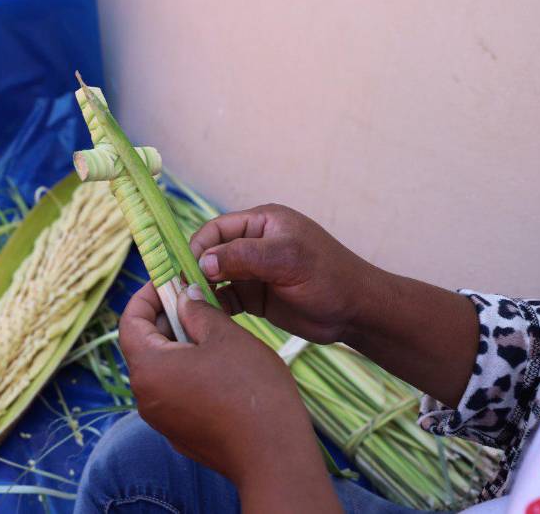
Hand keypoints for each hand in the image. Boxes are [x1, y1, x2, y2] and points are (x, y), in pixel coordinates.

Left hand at [119, 282, 340, 512]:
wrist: (273, 455)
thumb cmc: (250, 390)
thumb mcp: (224, 336)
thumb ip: (198, 311)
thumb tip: (186, 298)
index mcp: (149, 368)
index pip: (130, 320)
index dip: (148, 295)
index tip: (169, 279)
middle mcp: (145, 396)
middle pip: (145, 344)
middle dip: (168, 317)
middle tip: (198, 299)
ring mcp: (162, 418)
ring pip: (163, 368)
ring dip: (181, 344)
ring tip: (214, 329)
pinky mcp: (180, 433)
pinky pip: (176, 392)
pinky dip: (189, 371)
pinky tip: (221, 364)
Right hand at [190, 204, 378, 343]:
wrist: (356, 312)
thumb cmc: (328, 276)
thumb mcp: (286, 259)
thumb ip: (244, 256)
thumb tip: (204, 261)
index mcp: (262, 224)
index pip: (218, 229)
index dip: (199, 246)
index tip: (188, 268)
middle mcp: (254, 245)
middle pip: (212, 252)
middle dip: (197, 269)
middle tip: (184, 290)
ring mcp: (254, 272)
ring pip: (216, 277)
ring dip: (203, 290)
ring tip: (193, 306)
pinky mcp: (256, 297)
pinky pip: (226, 298)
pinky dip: (215, 306)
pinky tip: (210, 316)